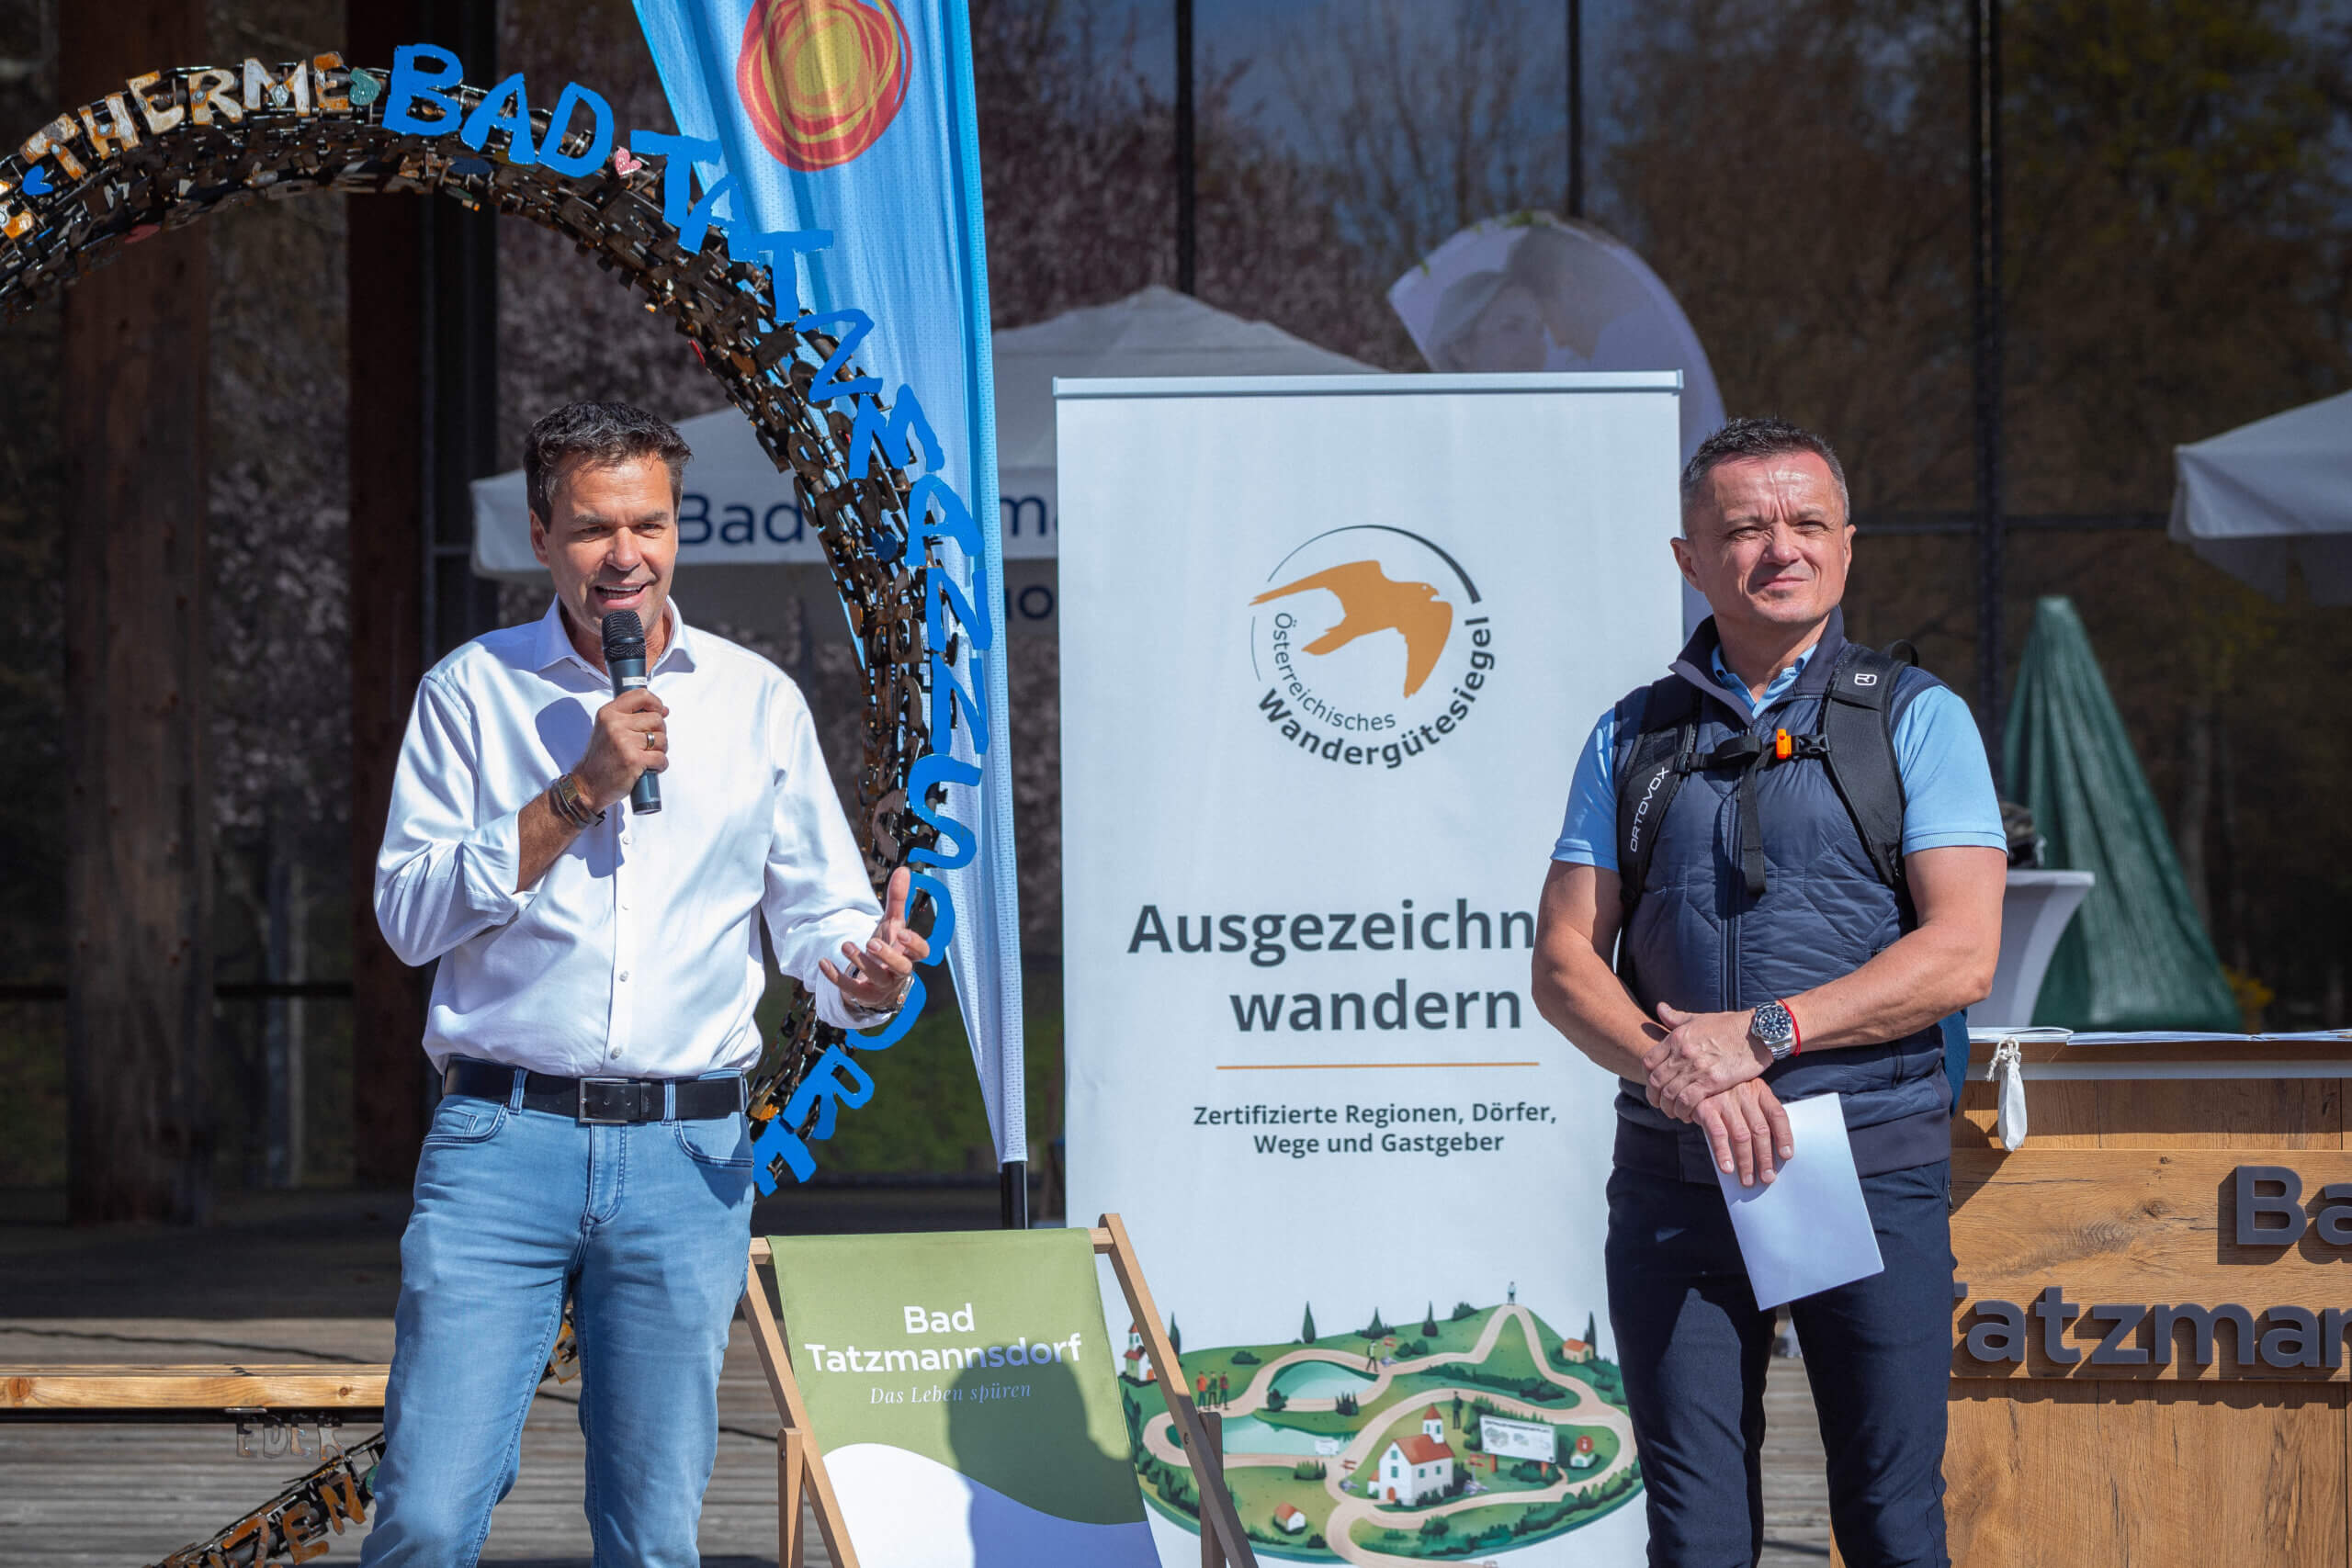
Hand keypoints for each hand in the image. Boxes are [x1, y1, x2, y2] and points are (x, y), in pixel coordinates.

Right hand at [575, 689, 668, 810]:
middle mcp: (615, 724)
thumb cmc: (602, 758)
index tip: (658, 712)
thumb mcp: (608, 728)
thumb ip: (632, 716)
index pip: (642, 695)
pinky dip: (660, 765)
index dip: (656, 704)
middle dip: (658, 733)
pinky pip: (661, 758)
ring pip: (662, 739)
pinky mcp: (634, 760)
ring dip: (659, 750)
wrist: (588, 785)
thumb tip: (664, 710)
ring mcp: (624, 742)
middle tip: (647, 744)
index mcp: (609, 713)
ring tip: (645, 756)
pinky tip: (649, 768)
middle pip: (657, 719)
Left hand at [820, 866, 931, 1014]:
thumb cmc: (889, 949)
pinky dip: (836, 977)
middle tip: (871, 942)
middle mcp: (899, 972)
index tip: (901, 933)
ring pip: (876, 977)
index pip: (922, 952)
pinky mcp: (863, 994)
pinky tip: (823, 962)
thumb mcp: (893, 925)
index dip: (914, 944)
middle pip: (902, 968)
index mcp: (909, 954)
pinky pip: (851, 988)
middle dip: (887, 956)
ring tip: (845, 945)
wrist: (877, 983)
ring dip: (860, 962)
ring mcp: (882, 985)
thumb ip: (898, 899)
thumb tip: (903, 870)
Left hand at [1642, 1002, 1770, 1120]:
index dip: (1646, 1077)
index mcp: (1676, 1037)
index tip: (1653, 1085)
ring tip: (1674, 1112)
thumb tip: (1660, 1008)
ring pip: (1670, 1094)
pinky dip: (1684, 1110)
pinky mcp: (1712, 1081)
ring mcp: (1696, 1067)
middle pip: (1656, 1081)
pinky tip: (1689, 1114)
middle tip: (1660, 1104)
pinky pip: (1688, 1101)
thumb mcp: (1699, 1018)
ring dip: (1668, 1107)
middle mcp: (1683, 1053)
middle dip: (1654, 1097)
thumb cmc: (1729, 1025)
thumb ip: (1675, 1017)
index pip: (1648, 1062)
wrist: (1756, 1033)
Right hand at [1693, 1079, 1795, 1186]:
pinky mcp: (1705, 1107)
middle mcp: (1744, 1094)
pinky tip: (1727, 1168)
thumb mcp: (1745, 1096)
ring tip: (1748, 1180)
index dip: (1784, 1136)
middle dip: (1765, 1157)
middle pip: (1760, 1130)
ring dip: (1746, 1162)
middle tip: (1767, 1177)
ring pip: (1741, 1136)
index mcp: (1759, 1090)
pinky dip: (1723, 1153)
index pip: (1777, 1114)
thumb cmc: (1725, 1093)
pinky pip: (1718, 1134)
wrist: (1694, 1078)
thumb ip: (1756, 1115)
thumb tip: (1768, 1151)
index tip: (1786, 1156)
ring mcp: (1724, 1100)